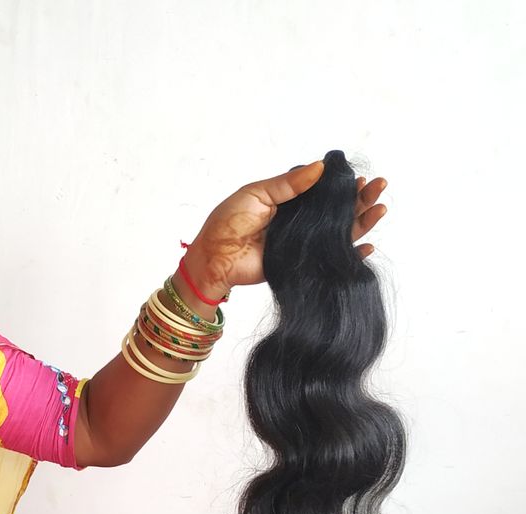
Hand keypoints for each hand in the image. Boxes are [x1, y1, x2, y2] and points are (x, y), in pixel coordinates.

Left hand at [180, 162, 388, 296]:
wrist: (214, 259)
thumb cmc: (228, 224)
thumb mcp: (257, 194)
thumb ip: (288, 184)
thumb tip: (320, 167)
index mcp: (289, 201)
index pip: (323, 190)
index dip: (342, 184)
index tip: (360, 176)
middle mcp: (300, 221)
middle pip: (338, 209)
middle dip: (361, 198)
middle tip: (378, 187)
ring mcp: (303, 243)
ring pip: (340, 232)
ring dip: (363, 221)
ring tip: (380, 208)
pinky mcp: (302, 264)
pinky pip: (330, 259)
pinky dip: (351, 255)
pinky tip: (366, 247)